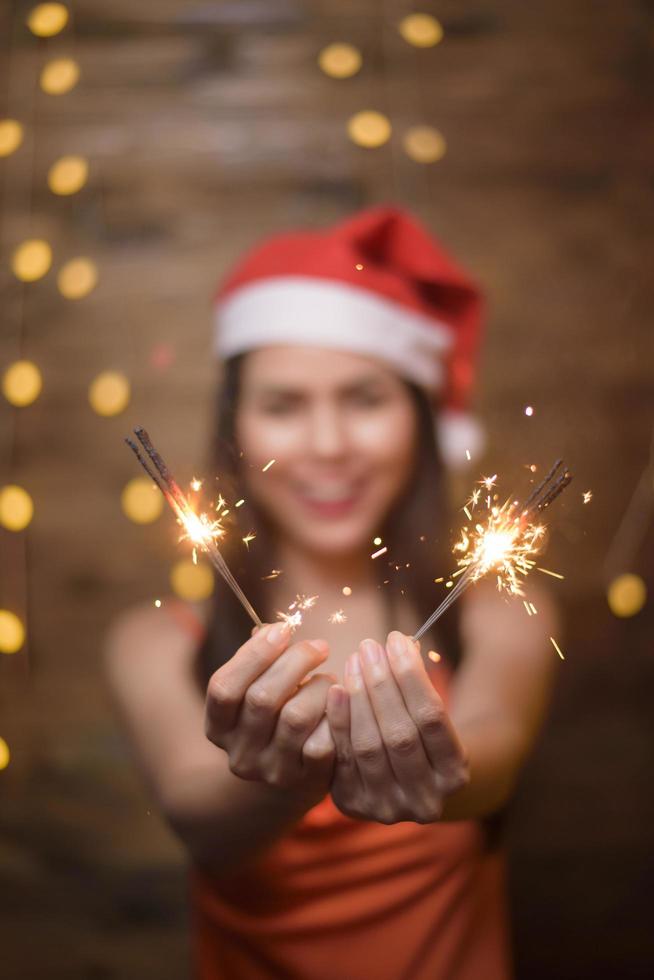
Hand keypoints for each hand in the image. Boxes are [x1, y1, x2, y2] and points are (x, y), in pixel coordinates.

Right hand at [205, 621, 335, 796]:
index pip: (223, 687)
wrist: (294, 777)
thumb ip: (261, 660)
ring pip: (296, 716)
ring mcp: (272, 770)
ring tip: (330, 679)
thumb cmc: (278, 714)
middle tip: (319, 647)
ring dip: (319, 687)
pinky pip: (323, 742)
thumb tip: (277, 630)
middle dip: (296, 661)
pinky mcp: (306, 781)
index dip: (253, 654)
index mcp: (218, 726)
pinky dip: (336, 715)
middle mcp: (239, 753)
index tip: (283, 629)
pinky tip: (341, 705)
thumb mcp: (258, 688)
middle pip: (262, 698)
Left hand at [327, 631, 468, 823]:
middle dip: (381, 684)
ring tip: (354, 660)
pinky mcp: (353, 805)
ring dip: (359, 696)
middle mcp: (425, 800)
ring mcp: (387, 808)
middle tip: (369, 646)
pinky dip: (338, 720)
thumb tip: (396, 644)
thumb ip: (418, 687)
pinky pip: (342, 756)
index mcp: (455, 776)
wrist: (411, 782)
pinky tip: (336, 689)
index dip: (412, 675)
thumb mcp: (435, 715)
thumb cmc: (424, 735)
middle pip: (399, 734)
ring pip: (369, 746)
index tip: (396, 638)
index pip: (432, 718)